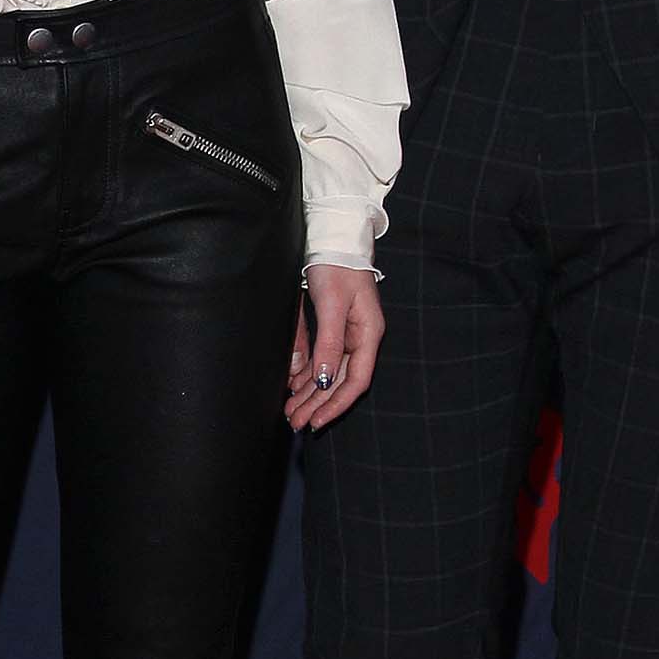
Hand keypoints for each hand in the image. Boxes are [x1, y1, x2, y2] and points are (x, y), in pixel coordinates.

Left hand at [286, 264, 383, 430]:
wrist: (331, 236)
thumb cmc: (337, 265)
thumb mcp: (332, 304)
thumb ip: (329, 342)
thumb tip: (324, 380)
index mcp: (368, 333)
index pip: (356, 380)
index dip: (336, 404)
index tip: (317, 420)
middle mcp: (359, 337)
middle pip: (340, 381)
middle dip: (318, 403)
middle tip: (295, 421)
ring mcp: (346, 333)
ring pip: (328, 373)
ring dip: (310, 393)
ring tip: (290, 411)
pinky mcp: (331, 327)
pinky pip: (320, 358)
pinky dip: (307, 374)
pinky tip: (293, 387)